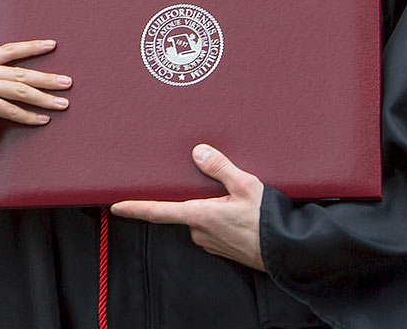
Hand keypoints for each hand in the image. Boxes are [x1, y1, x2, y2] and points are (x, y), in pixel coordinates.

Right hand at [0, 39, 69, 160]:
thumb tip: (14, 90)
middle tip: (67, 82)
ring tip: (62, 103)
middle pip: (18, 72)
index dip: (30, 47)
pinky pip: (10, 109)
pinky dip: (28, 116)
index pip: (7, 50)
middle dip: (46, 78)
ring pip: (19, 90)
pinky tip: (42, 120)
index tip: (50, 44)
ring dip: (44, 98)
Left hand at [111, 144, 265, 270]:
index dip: (135, 208)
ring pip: (201, 218)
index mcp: (200, 216)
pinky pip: (214, 228)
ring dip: (212, 208)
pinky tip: (240, 214)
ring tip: (237, 201)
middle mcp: (201, 232)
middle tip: (219, 191)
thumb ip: (220, 168)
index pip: (158, 212)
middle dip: (196, 198)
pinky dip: (222, 219)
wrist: (290, 253)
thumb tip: (199, 153)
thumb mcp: (246, 186)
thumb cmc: (269, 222)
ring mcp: (212, 243)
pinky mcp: (223, 248)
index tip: (116, 207)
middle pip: (185, 209)